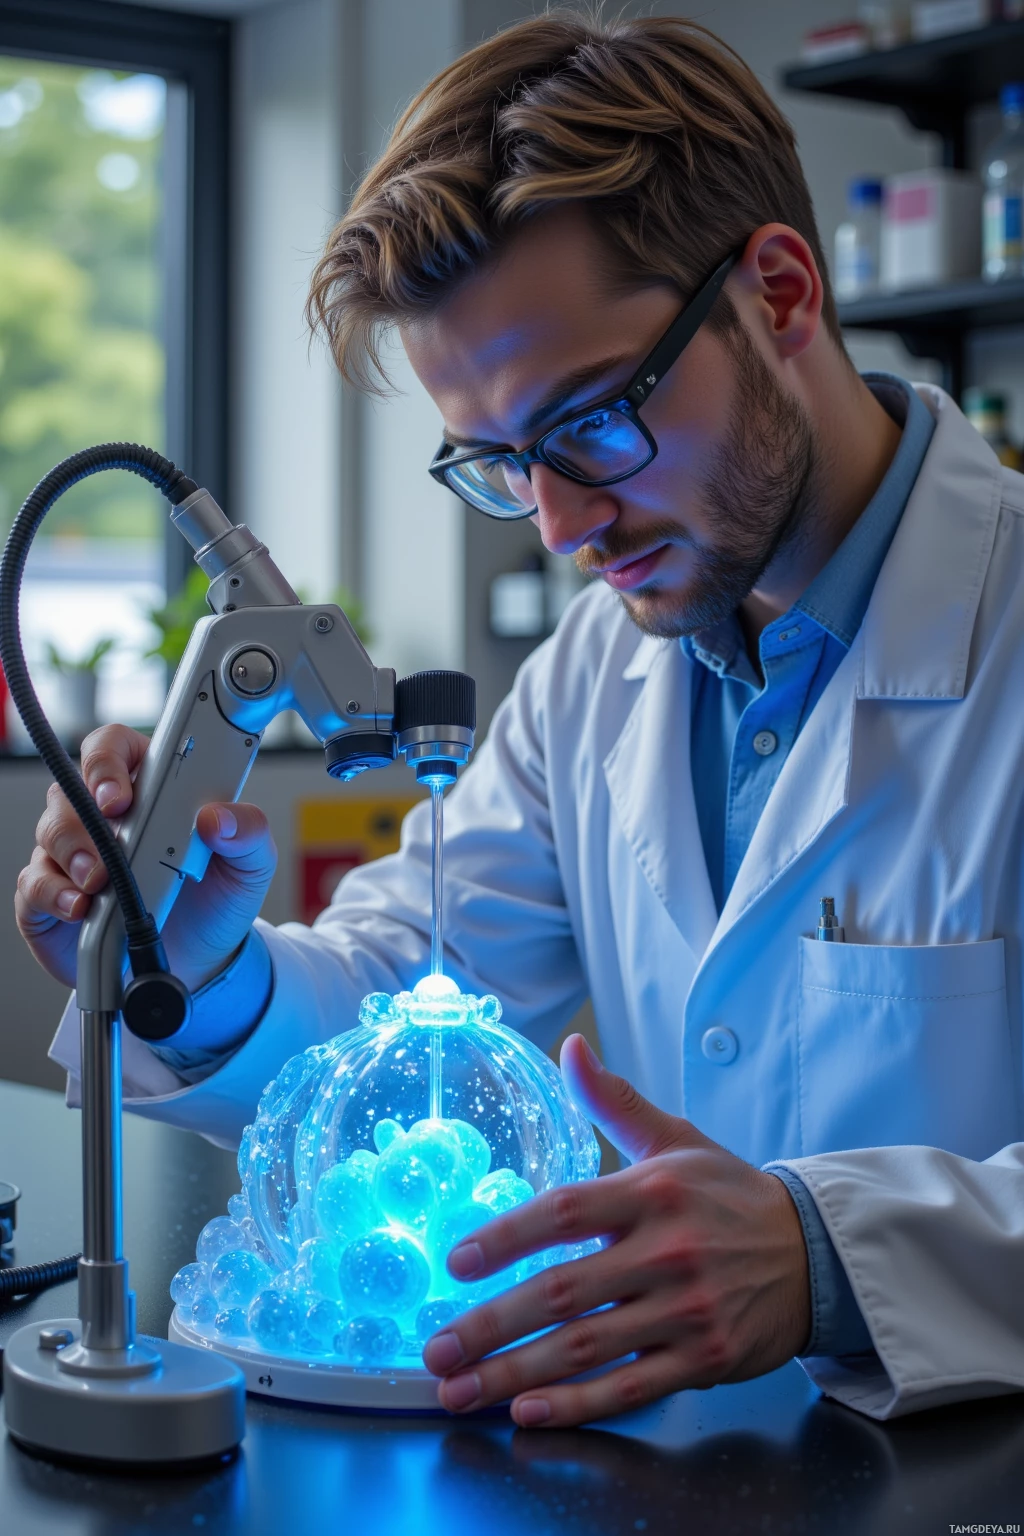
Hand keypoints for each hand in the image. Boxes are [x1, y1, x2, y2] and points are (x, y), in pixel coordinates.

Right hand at [15, 723, 277, 990]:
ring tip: (98, 882)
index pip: (113, 748)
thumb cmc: (217, 899)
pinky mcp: (52, 896)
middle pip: (71, 790)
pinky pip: (34, 884)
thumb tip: (219, 817)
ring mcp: (73, 854)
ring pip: (49, 833)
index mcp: (150, 790)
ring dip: (71, 855)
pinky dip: (53, 894)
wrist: (201, 960)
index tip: (119, 797)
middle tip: (110, 849)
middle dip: (84, 819)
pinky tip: (80, 907)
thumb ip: (249, 833)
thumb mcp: (250, 865)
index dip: (106, 763)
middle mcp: (103, 816)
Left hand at [423, 1035, 810, 1426]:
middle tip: (437, 1349)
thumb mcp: (676, 1139)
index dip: (504, 1237)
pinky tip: (526, 1412)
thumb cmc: (729, 1194)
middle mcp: (667, 1251)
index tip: (455, 1262)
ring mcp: (686, 1311)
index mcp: (652, 1192)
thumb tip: (571, 1047)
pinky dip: (576, 1405)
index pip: (564, 1212)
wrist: (815, 1252)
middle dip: (491, 1325)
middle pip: (564, 1291)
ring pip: (586, 1348)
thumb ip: (615, 1101)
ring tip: (459, 1390)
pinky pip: (629, 1388)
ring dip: (515, 1374)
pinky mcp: (704, 1360)